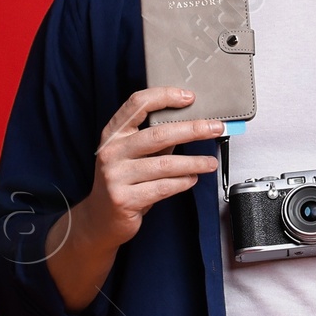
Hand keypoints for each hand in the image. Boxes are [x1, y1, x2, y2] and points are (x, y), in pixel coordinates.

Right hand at [46, 89, 221, 312]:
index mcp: (113, 134)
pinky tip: (193, 179)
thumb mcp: (133, 155)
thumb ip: (155, 139)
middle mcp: (111, 152)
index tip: (189, 97)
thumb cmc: (123, 182)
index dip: (164, 96)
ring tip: (210, 162)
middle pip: (158, 134)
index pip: (137, 104)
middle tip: (215, 128)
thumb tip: (192, 124)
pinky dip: (182, 182)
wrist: (100, 219)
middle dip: (192, 130)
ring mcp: (115, 176)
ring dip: (193, 162)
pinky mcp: (125, 199)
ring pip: (164, 164)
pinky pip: (162, 188)